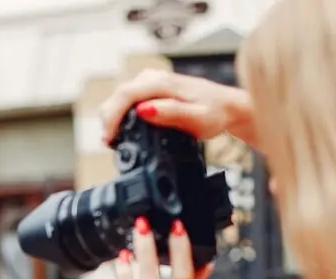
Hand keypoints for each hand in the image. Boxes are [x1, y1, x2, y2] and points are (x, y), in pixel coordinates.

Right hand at [99, 68, 256, 147]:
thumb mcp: (196, 118)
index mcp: (162, 83)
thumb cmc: (215, 113)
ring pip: (120, 96)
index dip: (111, 117)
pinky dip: (121, 113)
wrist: (227, 106)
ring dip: (113, 117)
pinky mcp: (151, 86)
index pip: (125, 95)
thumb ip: (170, 113)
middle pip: (118, 95)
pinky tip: (124, 128)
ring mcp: (151, 80)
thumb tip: (143, 110)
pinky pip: (128, 98)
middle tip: (110, 144)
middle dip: (108, 120)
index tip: (109, 139)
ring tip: (114, 139)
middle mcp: (154, 77)